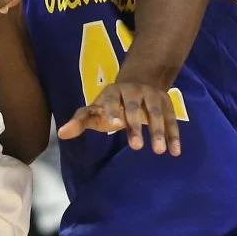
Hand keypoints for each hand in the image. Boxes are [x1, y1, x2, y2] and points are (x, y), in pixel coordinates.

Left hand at [58, 82, 181, 155]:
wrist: (139, 83)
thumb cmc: (112, 104)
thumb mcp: (95, 109)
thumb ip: (80, 121)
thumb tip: (61, 134)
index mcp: (113, 91)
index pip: (111, 100)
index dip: (111, 110)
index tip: (113, 124)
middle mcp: (134, 91)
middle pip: (134, 107)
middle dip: (135, 126)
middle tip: (136, 147)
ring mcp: (152, 96)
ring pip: (156, 113)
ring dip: (158, 131)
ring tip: (159, 151)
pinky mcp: (166, 104)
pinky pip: (171, 120)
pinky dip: (174, 135)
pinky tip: (175, 152)